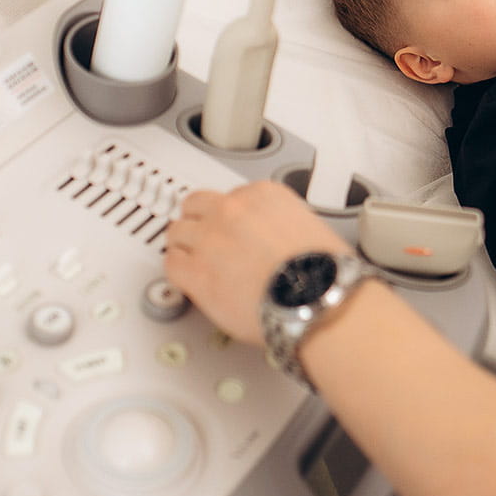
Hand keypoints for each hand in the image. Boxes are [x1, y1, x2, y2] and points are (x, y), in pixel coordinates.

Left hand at [164, 181, 352, 344]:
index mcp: (263, 194)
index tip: (228, 229)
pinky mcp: (196, 271)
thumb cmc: (324, 274)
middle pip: (195, 206)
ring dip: (184, 247)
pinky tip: (188, 281)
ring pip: (177, 233)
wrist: (319, 300)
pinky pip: (171, 264)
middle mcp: (232, 210)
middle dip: (198, 223)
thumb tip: (277, 241)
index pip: (229, 196)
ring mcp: (210, 239)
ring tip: (193, 262)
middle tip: (203, 241)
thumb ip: (282, 225)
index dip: (226, 217)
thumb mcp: (310, 229)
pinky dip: (178, 272)